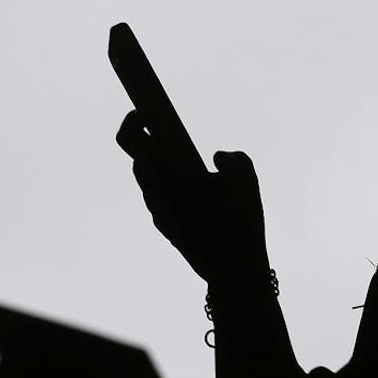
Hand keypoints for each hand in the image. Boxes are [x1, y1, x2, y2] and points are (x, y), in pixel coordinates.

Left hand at [116, 111, 271, 287]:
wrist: (233, 269)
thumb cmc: (238, 220)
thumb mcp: (246, 179)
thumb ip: (232, 158)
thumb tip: (216, 158)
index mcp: (165, 173)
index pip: (132, 138)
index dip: (134, 120)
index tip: (146, 109)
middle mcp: (154, 192)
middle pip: (141, 159)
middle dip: (151, 142)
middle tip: (167, 130)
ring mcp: (158, 212)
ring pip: (151, 181)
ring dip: (163, 167)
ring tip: (184, 159)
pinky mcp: (166, 227)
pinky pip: (164, 199)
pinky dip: (173, 187)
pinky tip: (196, 190)